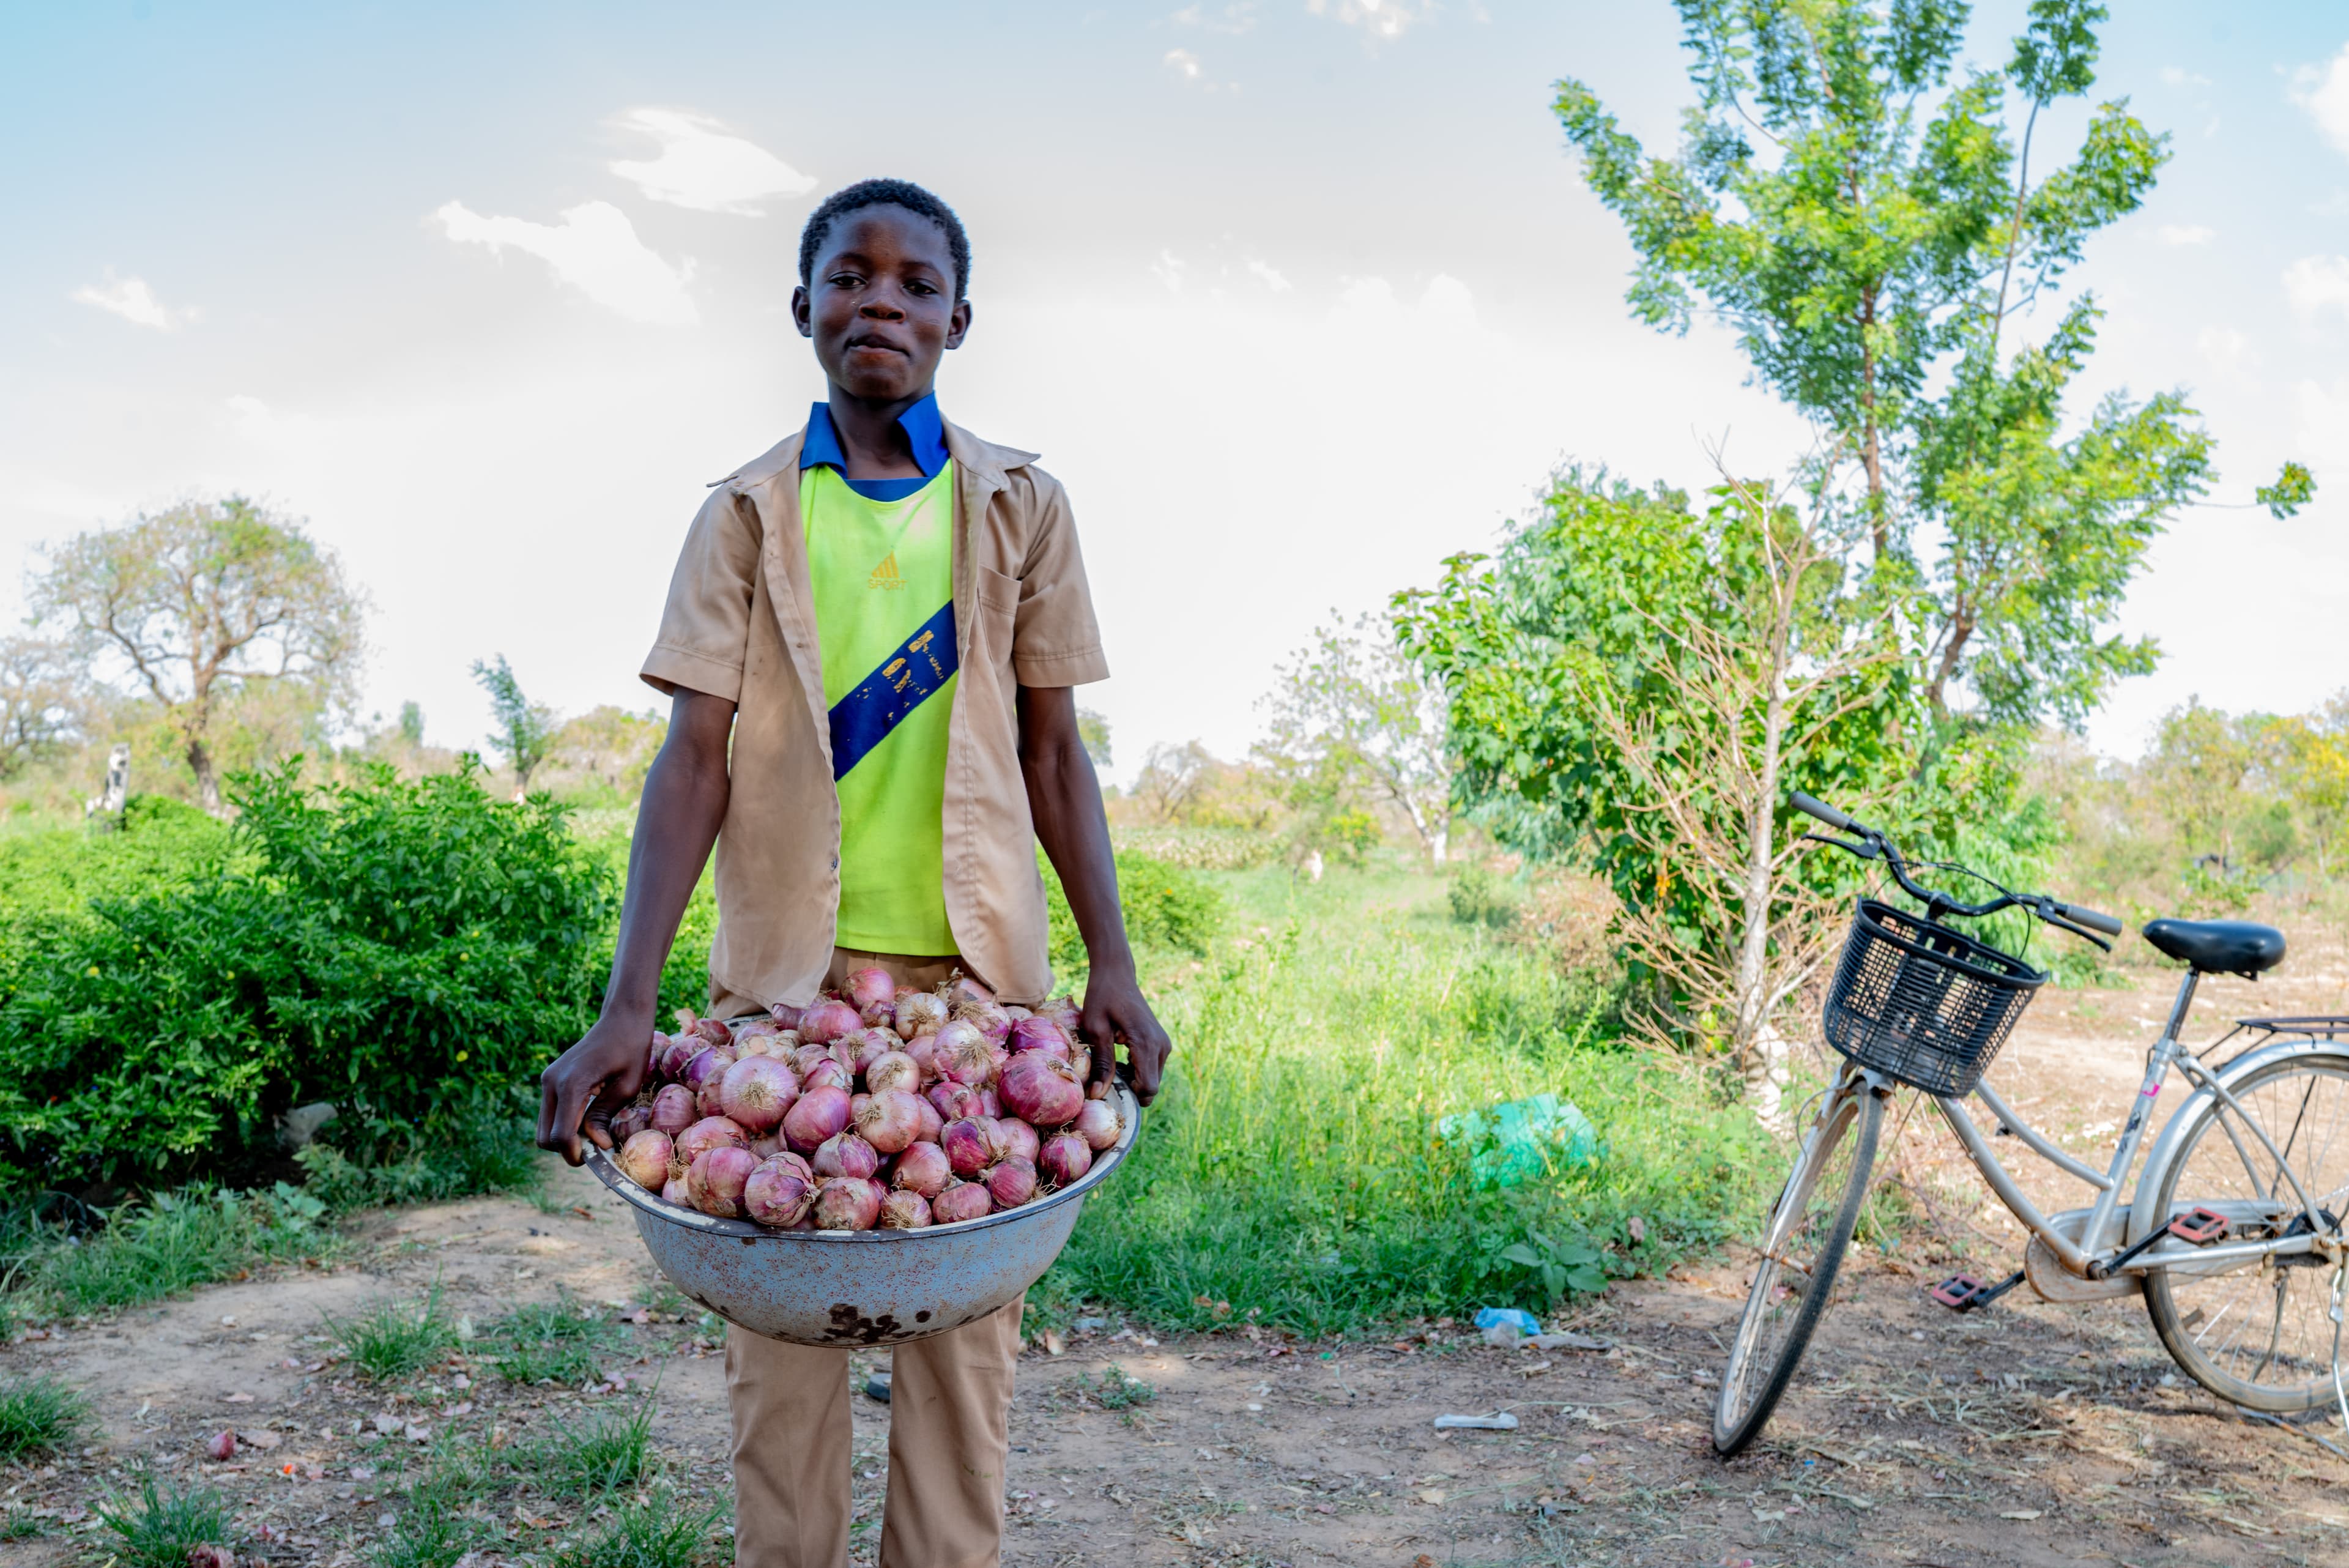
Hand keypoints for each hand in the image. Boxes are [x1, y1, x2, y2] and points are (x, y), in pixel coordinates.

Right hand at [538, 1009, 655, 1164]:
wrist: (621, 1019)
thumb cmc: (631, 1049)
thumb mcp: (627, 1086)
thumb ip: (605, 1116)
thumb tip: (597, 1145)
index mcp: (571, 1083)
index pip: (560, 1135)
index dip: (576, 1153)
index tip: (598, 1155)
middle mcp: (551, 1082)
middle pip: (545, 1138)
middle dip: (568, 1149)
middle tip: (596, 1146)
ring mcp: (547, 1080)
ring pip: (543, 1128)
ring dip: (564, 1138)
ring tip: (593, 1131)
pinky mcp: (549, 1079)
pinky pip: (549, 1114)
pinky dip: (562, 1123)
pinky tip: (586, 1116)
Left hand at [1081, 965, 1171, 1106]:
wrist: (1117, 974)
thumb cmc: (1102, 997)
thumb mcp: (1096, 1029)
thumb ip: (1101, 1063)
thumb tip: (1097, 1094)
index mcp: (1146, 1042)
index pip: (1148, 1087)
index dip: (1129, 1095)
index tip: (1108, 1087)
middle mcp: (1161, 1045)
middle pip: (1152, 1087)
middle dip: (1130, 1090)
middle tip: (1107, 1077)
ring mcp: (1164, 1044)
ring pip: (1153, 1080)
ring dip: (1134, 1081)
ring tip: (1112, 1065)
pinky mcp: (1162, 1043)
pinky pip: (1153, 1069)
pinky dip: (1138, 1071)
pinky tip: (1120, 1059)